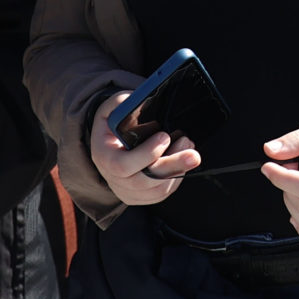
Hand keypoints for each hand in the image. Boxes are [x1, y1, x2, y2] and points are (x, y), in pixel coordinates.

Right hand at [89, 91, 198, 205]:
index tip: (164, 136)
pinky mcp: (141, 196)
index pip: (122, 165)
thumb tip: (147, 101)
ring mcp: (127, 191)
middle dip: (172, 165)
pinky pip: (162, 192)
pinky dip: (176, 178)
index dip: (145, 154)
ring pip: (157, 189)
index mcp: (104, 156)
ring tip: (189, 148)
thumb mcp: (112, 107)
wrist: (109, 142)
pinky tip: (182, 160)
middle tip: (193, 154)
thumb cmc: (113, 123)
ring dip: (177, 170)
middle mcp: (113, 179)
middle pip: (144, 181)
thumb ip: (125, 103)